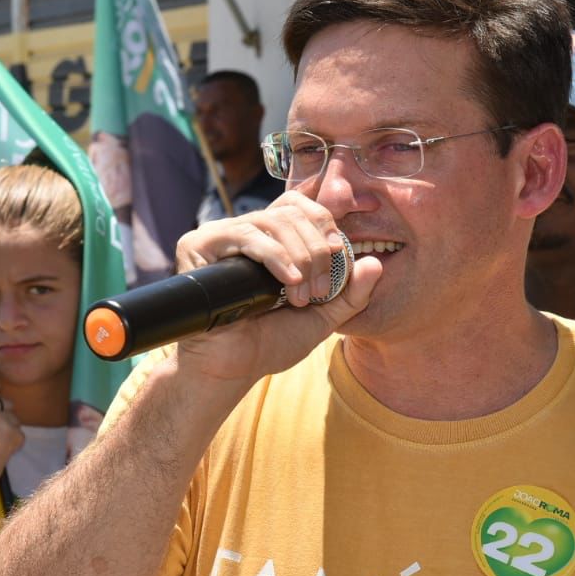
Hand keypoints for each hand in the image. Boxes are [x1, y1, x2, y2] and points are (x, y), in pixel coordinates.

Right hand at [171, 191, 382, 385]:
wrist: (232, 368)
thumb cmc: (270, 343)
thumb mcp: (322, 316)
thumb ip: (351, 293)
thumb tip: (375, 263)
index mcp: (272, 240)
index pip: (303, 207)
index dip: (326, 225)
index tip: (339, 258)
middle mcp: (246, 231)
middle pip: (293, 211)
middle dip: (317, 249)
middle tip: (319, 289)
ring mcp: (221, 235)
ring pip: (274, 221)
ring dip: (299, 257)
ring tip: (301, 295)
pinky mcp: (199, 245)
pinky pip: (245, 234)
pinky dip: (275, 256)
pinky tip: (289, 281)